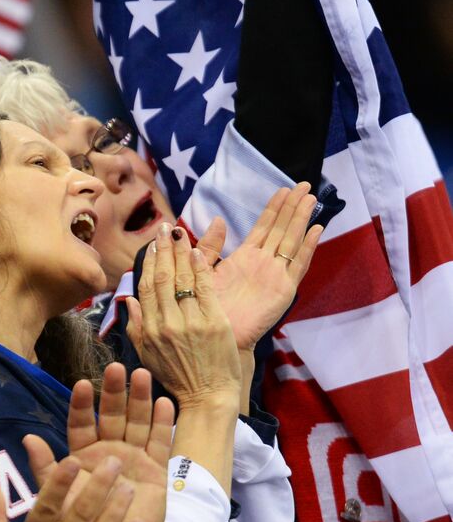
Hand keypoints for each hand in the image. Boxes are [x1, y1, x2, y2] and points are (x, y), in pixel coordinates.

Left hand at [24, 364, 174, 521]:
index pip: (82, 423)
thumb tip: (26, 439)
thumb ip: (46, 469)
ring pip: (138, 422)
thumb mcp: (59, 500)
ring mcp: (134, 458)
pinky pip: (160, 443)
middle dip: (115, 392)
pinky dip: (163, 423)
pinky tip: (165, 402)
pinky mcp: (156, 470)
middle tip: (117, 368)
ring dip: (141, 399)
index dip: (82, 404)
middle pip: (113, 415)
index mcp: (85, 454)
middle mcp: (110, 450)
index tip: (82, 384)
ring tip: (142, 375)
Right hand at [125, 222, 241, 408]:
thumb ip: (136, 326)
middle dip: (162, 249)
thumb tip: (128, 300)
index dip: (147, 264)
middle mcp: (167, 323)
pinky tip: (197, 252)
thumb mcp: (147, 355)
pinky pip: (205, 288)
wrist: (207, 397)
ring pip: (182, 279)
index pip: (145, 288)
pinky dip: (200, 268)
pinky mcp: (214, 322)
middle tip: (164, 228)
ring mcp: (191, 322)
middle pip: (162, 277)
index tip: (150, 246)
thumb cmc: (178, 378)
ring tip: (179, 233)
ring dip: (180, 252)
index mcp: (149, 330)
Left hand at [210, 184, 322, 349]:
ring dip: (302, 220)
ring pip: (292, 241)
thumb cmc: (207, 307)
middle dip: (293, 207)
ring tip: (311, 199)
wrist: (216, 336)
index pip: (264, 226)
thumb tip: (219, 219)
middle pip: (283, 229)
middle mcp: (264, 263)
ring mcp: (276, 275)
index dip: (275, 207)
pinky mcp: (284, 289)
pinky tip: (317, 230)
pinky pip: (299, 265)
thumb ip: (211, 246)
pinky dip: (309, 247)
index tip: (284, 188)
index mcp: (246, 257)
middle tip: (305, 185)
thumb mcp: (204, 269)